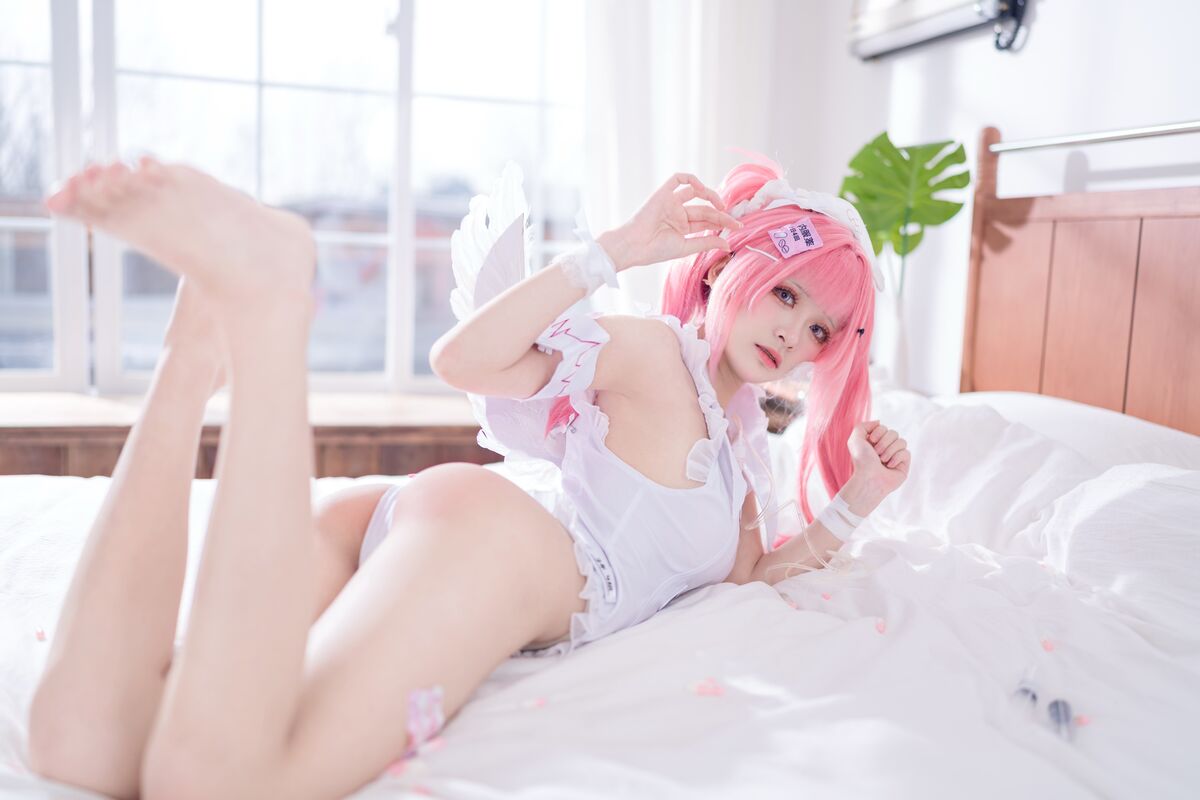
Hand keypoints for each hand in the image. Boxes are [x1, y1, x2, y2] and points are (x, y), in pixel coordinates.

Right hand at [596, 172, 741, 271]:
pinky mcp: (662, 193)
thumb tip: (727, 244)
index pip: (707, 221)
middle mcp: (678, 214)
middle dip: (721, 214)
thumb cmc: (655, 250)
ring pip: (695, 193)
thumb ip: (706, 242)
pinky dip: (691, 179)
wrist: (634, 246)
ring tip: (721, 205)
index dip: (723, 223)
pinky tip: (702, 188)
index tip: (738, 227)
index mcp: (682, 228)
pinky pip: (677, 179)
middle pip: (705, 209)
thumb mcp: (686, 247)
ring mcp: (671, 202)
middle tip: (734, 221)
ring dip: (710, 195)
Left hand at [847, 420, 909, 497]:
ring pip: (902, 441)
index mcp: (876, 442)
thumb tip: (879, 422)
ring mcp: (896, 456)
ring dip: (889, 450)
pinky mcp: (904, 464)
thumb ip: (863, 426)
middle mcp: (886, 447)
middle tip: (876, 454)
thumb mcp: (855, 439)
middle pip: (894, 433)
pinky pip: (906, 453)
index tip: (871, 442)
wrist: (868, 479)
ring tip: (882, 461)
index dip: (878, 433)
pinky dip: (896, 458)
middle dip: (884, 443)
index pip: (884, 427)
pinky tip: (889, 466)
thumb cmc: (861, 461)